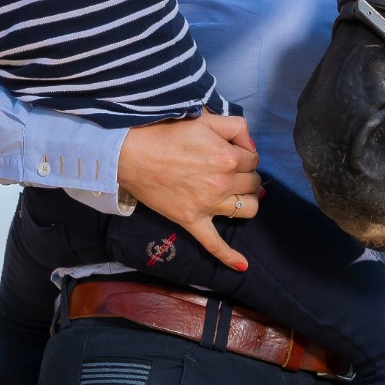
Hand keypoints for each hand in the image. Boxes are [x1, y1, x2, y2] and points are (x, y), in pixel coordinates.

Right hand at [115, 113, 260, 267]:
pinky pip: (214, 244)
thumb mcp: (205, 119)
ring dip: (247, 201)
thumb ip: (235, 127)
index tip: (232, 151)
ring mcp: (207, 205)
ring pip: (246, 210)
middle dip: (247, 175)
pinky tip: (242, 266)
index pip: (254, 159)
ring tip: (237, 195)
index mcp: (228, 156)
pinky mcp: (191, 220)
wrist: (130, 153)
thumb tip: (250, 146)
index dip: (245, 154)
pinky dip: (229, 256)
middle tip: (231, 169)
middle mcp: (222, 183)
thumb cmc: (166, 133)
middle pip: (253, 183)